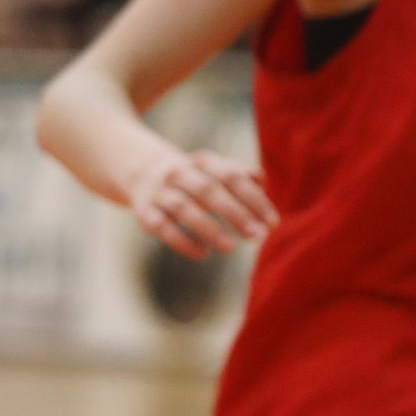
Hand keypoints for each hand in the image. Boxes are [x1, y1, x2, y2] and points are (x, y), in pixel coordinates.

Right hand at [124, 146, 274, 258]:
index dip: (254, 199)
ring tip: (230, 248)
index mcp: (203, 161)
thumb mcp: (217, 170)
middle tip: (257, 237)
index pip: (232, 177)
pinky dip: (182, 242)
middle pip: (208, 191)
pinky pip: (161, 227)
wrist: (144, 173)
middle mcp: (179, 172)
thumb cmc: (196, 177)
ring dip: (208, 229)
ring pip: (183, 208)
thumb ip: (241, 176)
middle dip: (235, 214)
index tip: (272, 223)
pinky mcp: (144, 211)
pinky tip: (203, 254)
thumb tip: (260, 181)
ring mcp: (159, 191)